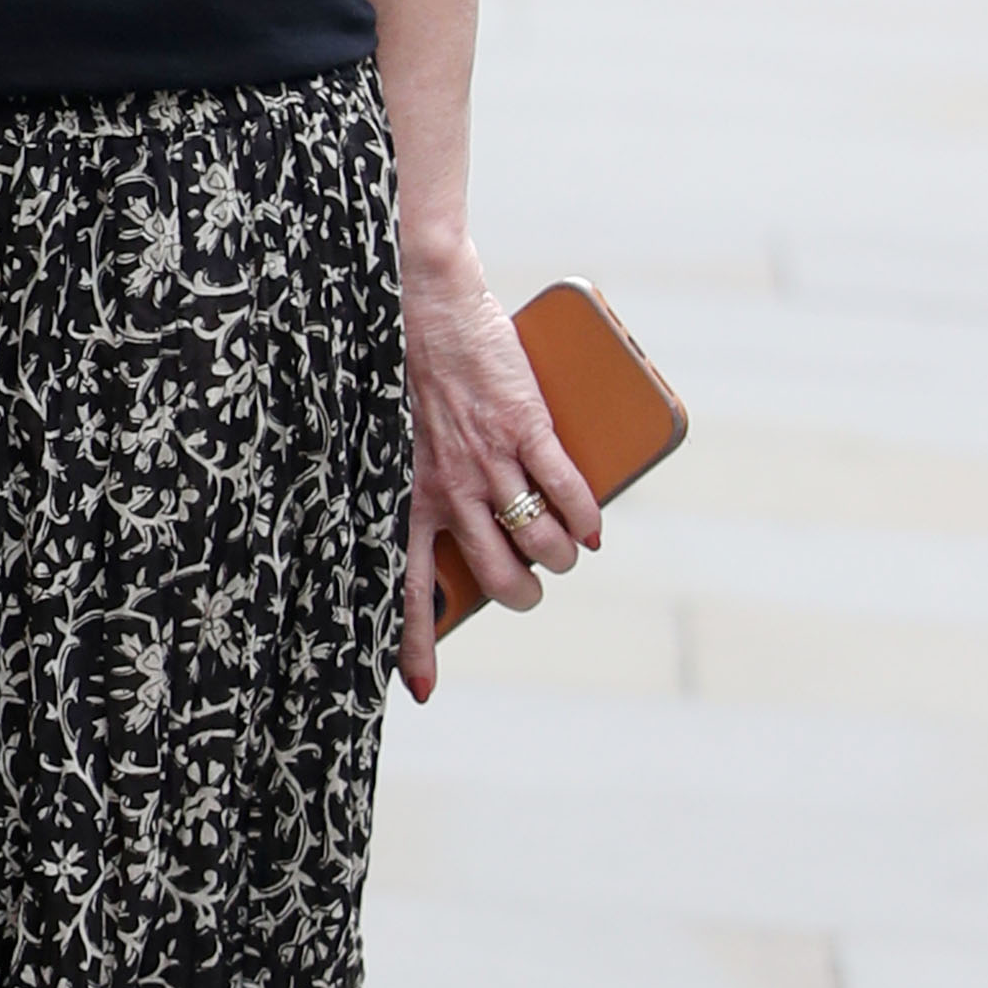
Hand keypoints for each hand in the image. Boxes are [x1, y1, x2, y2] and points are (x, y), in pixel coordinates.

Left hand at [397, 251, 604, 704]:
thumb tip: (461, 517)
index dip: (417, 646)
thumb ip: (420, 478)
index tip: (423, 692)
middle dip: (520, 593)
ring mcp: (487, 460)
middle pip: (495, 576)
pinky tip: (593, 530)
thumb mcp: (395, 435)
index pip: (403, 589)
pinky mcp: (526, 428)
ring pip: (537, 543)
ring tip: (563, 551)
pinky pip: (566, 494)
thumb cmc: (400, 363)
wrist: (418, 294)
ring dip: (557, 559)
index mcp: (404, 494)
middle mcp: (445, 488)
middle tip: (527, 582)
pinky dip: (587, 520)